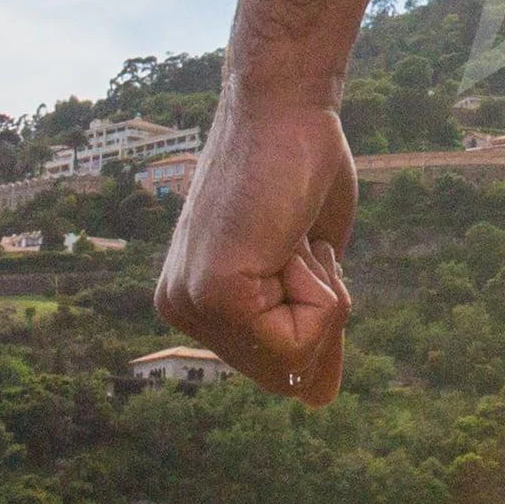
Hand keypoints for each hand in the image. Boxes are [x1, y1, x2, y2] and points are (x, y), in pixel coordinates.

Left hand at [156, 93, 361, 406]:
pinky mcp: (215, 293)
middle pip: (285, 372)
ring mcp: (192, 303)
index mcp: (194, 302)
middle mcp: (181, 308)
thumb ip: (308, 333)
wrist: (284, 102)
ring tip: (293, 234)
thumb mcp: (311, 266)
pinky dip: (323, 292)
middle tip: (297, 240)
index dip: (318, 317)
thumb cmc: (302, 167)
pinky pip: (299, 339)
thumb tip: (317, 402)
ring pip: (295, 359)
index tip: (298, 246)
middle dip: (321, 311)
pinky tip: (293, 238)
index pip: (278, 365)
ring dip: (324, 296)